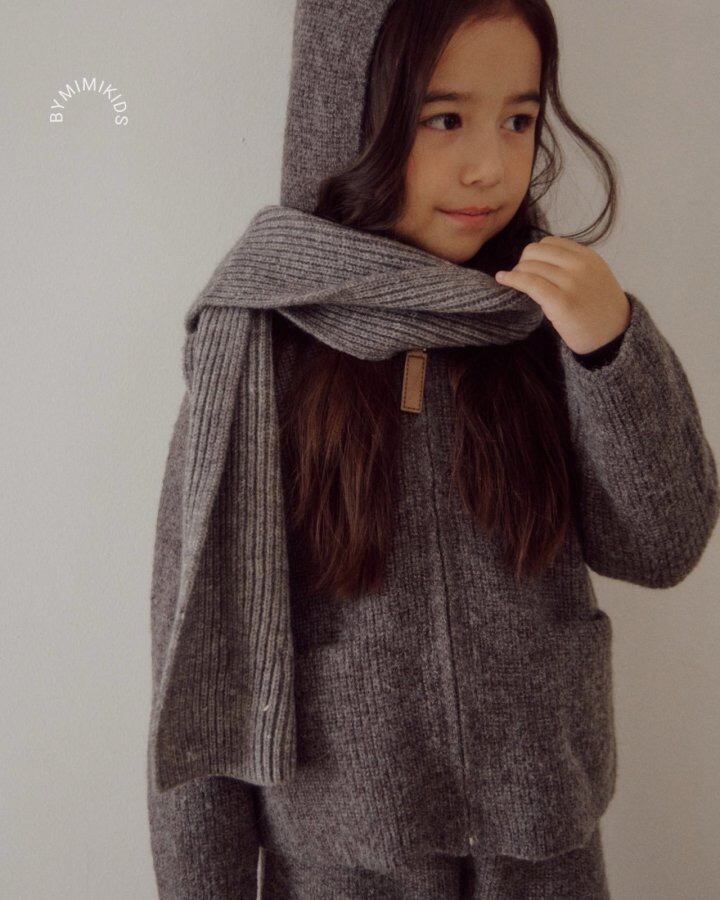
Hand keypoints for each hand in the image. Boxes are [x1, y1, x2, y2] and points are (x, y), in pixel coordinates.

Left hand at [494, 236, 630, 353]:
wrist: (614, 337)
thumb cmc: (599, 310)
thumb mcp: (593, 277)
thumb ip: (571, 266)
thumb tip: (535, 260)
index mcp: (587, 257)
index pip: (549, 243)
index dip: (534, 254)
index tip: (529, 267)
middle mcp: (580, 266)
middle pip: (536, 251)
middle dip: (522, 262)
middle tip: (520, 277)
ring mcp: (572, 283)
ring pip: (530, 266)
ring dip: (516, 273)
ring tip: (513, 283)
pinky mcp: (562, 302)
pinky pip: (529, 283)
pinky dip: (512, 279)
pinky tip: (502, 279)